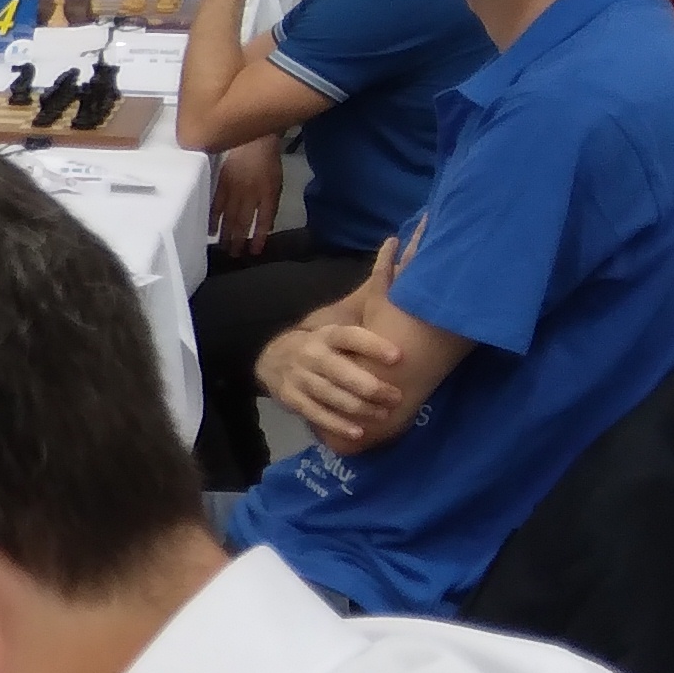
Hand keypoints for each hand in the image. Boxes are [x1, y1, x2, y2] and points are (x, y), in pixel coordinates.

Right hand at [211, 141, 278, 251]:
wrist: (253, 140)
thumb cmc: (267, 161)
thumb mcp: (276, 183)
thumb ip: (270, 204)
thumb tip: (264, 225)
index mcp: (268, 193)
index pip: (263, 220)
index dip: (259, 237)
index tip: (254, 251)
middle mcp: (251, 194)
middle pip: (243, 222)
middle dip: (239, 240)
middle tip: (234, 254)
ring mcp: (235, 189)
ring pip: (229, 216)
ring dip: (226, 234)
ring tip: (223, 247)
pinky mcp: (221, 184)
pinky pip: (216, 205)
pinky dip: (213, 219)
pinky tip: (210, 230)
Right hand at [253, 239, 403, 450]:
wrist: (276, 360)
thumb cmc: (326, 338)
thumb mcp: (344, 313)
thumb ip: (375, 284)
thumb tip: (398, 240)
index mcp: (327, 333)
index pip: (349, 337)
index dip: (371, 346)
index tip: (398, 357)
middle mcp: (312, 355)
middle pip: (339, 371)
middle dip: (367, 385)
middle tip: (395, 396)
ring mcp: (300, 378)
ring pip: (329, 394)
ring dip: (356, 406)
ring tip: (382, 414)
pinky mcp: (293, 399)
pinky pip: (315, 413)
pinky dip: (336, 423)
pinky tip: (357, 432)